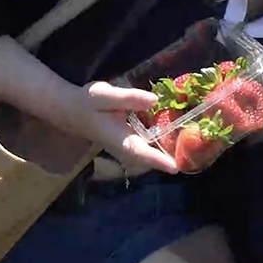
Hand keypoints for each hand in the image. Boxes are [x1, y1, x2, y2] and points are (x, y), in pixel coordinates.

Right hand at [60, 81, 179, 173]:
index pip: (140, 152)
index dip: (157, 160)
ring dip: (166, 152)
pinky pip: (146, 146)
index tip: (175, 168)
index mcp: (119, 137)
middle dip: (169, 159)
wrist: (69, 109)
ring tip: (190, 144)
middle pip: (149, 159)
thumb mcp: (104, 94)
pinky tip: (175, 131)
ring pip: (148, 154)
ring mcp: (125, 145)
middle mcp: (124, 146)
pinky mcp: (127, 140)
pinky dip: (160, 142)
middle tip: (193, 153)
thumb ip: (128, 98)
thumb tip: (154, 100)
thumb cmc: (86, 102)